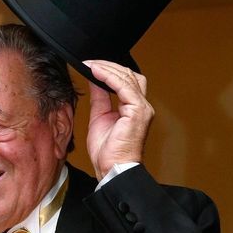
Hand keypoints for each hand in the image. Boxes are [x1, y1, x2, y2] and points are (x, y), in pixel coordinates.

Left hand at [83, 60, 153, 180]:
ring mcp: (142, 108)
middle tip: (90, 63)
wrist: (112, 168)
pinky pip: (124, 87)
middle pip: (130, 76)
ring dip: (108, 69)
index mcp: (134, 108)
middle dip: (110, 66)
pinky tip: (97, 73)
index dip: (110, 71)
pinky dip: (110, 78)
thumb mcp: (99, 117)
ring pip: (128, 78)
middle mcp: (141, 106)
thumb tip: (95, 80)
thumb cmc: (107, 152)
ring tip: (91, 65)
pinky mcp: (138, 111)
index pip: (126, 81)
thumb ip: (100, 98)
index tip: (92, 66)